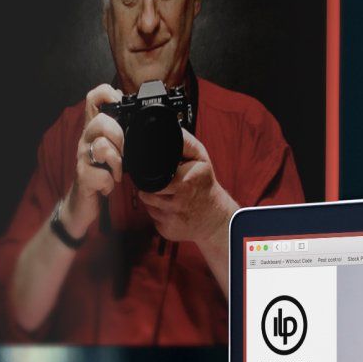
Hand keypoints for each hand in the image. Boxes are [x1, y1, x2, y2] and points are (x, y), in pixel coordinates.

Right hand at [60, 84, 124, 236]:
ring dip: (116, 163)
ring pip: (103, 146)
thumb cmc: (101, 173)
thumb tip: (131, 108)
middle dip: (119, 138)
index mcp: (94, 129)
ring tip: (115, 173)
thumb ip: (118, 129)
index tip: (119, 103)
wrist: (83, 203)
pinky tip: (107, 186)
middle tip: (122, 154)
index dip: (106, 94)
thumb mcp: (112, 148)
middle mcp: (85, 139)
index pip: (93, 98)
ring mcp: (82, 157)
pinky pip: (101, 175)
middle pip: (102, 122)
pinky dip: (109, 183)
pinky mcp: (82, 176)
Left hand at [135, 129, 237, 245]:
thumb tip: (165, 130)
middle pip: (146, 192)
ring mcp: (172, 219)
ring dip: (153, 199)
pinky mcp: (167, 231)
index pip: (153, 178)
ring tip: (168, 195)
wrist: (216, 217)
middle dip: (151, 186)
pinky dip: (158, 213)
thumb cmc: (205, 184)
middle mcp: (178, 203)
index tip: (160, 174)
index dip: (153, 175)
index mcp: (185, 183)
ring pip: (147, 204)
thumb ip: (183, 142)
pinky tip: (171, 208)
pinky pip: (152, 218)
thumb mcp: (200, 157)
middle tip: (165, 183)